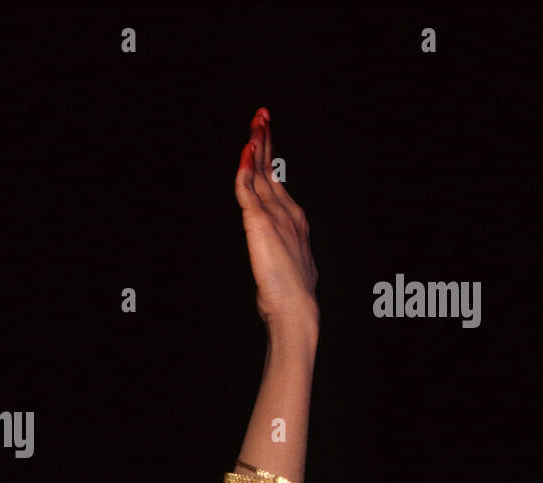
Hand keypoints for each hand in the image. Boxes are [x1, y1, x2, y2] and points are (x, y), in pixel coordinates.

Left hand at [235, 107, 318, 338]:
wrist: (296, 307)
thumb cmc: (289, 293)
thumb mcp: (284, 262)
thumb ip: (277, 247)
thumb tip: (272, 247)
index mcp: (292, 219)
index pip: (275, 180)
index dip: (268, 157)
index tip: (263, 136)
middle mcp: (286, 211)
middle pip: (271, 169)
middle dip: (266, 140)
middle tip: (262, 115)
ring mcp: (275, 214)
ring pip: (262, 172)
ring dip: (258, 144)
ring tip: (257, 121)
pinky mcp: (260, 222)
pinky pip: (248, 188)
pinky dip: (245, 167)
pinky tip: (245, 149)